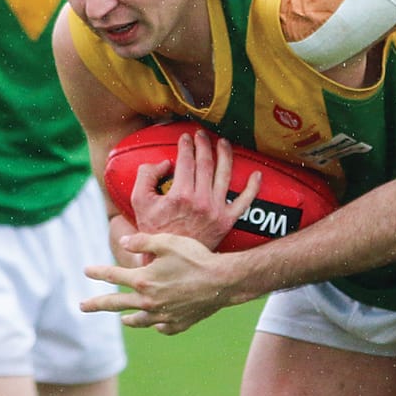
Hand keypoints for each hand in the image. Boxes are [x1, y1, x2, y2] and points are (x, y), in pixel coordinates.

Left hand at [83, 232, 234, 333]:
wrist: (223, 282)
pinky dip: (158, 325)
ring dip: (129, 319)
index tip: (86, 271)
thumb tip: (123, 243)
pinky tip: (157, 324)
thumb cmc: (196, 258)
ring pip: (140, 320)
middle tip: (82, 306)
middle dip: (97, 304)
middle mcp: (149, 302)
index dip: (98, 272)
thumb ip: (143, 241)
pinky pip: (163, 327)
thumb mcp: (167, 242)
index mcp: (143, 281)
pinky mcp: (179, 323)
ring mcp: (163, 315)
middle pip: (117, 304)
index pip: (113, 276)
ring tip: (122, 320)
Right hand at [127, 128, 262, 250]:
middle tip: (201, 135)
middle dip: (204, 145)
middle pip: (206, 163)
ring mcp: (216, 210)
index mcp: (180, 194)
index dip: (186, 145)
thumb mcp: (139, 202)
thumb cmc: (153, 230)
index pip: (186, 161)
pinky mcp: (227, 221)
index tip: (185, 138)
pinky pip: (244, 202)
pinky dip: (252, 188)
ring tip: (223, 143)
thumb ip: (146, 176)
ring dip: (226, 155)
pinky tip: (256, 174)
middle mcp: (201, 200)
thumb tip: (165, 163)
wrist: (169, 260)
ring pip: (225, 175)